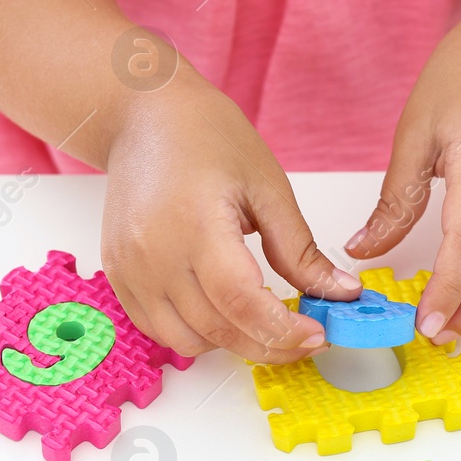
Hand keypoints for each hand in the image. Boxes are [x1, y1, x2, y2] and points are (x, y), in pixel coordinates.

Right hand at [99, 74, 360, 362]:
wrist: (143, 116)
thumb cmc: (203, 135)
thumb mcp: (267, 186)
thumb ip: (300, 250)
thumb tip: (340, 293)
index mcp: (196, 225)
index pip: (243, 303)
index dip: (285, 330)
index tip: (318, 334)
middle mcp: (154, 255)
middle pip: (218, 329)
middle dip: (270, 345)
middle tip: (305, 336)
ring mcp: (130, 270)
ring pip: (187, 341)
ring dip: (232, 342)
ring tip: (264, 321)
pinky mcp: (119, 276)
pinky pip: (159, 329)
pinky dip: (197, 333)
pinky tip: (225, 311)